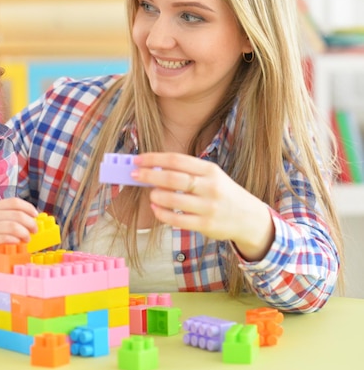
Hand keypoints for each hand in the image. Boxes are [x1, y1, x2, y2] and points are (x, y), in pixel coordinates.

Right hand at [0, 198, 38, 272]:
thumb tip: (11, 219)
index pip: (15, 203)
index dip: (28, 208)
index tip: (35, 214)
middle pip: (19, 215)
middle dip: (31, 223)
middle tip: (35, 230)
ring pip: (14, 227)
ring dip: (25, 233)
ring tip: (27, 239)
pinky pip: (5, 238)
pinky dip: (15, 240)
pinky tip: (17, 242)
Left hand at [131, 152, 273, 260]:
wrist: (249, 218)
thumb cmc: (223, 193)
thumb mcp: (212, 176)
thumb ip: (187, 172)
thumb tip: (154, 169)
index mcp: (210, 170)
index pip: (176, 160)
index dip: (154, 159)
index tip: (138, 159)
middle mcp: (210, 186)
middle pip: (172, 178)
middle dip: (149, 175)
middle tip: (134, 175)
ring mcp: (208, 207)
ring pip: (173, 199)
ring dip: (155, 195)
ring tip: (151, 194)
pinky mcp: (205, 224)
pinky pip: (176, 219)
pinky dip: (161, 213)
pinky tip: (155, 208)